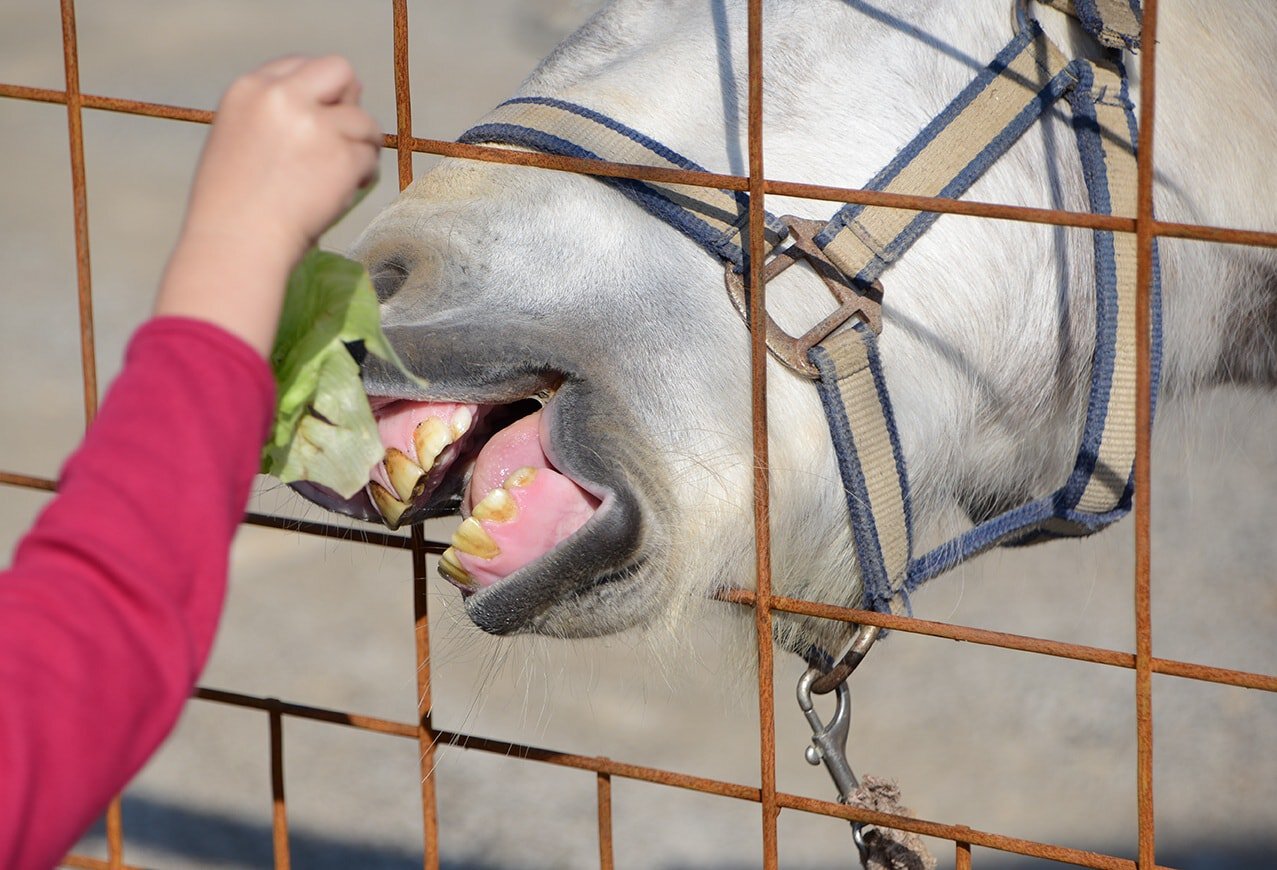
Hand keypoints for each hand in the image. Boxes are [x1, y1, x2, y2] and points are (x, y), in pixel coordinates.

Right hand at [155, 56, 381, 353]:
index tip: (320, 117)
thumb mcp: (236, 138)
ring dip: (359, 148)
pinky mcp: (342, 156)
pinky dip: (362, 176)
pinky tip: (339, 193)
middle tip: (343, 135)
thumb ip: (273, 116)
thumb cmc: (230, 206)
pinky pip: (370, 157)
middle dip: (349, 101)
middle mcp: (284, 97)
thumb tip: (320, 111)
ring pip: (363, 121)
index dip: (318, 92)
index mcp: (250, 89)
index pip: (300, 65)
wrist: (237, 242)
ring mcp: (316, 125)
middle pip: (340, 71)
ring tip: (337, 177)